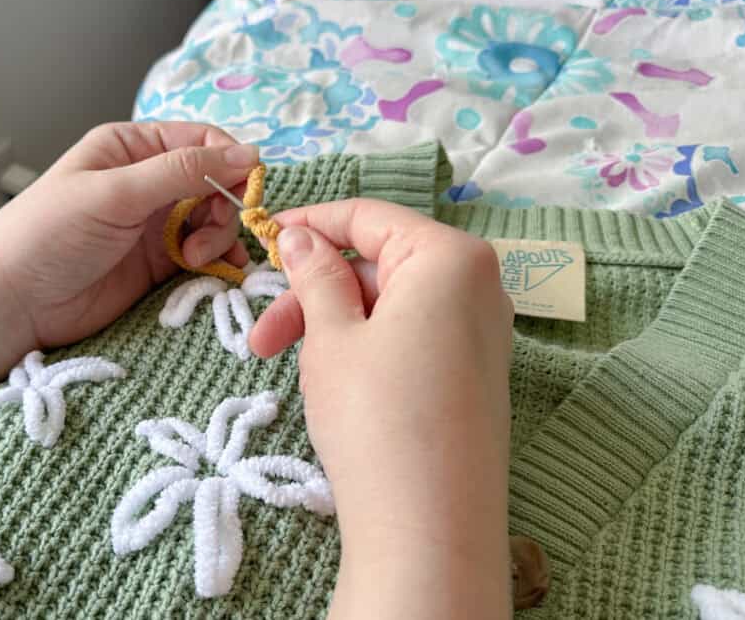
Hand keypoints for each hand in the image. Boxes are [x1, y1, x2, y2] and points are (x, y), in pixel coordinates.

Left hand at [0, 121, 257, 350]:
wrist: (11, 304)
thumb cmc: (47, 235)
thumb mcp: (115, 194)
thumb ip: (182, 173)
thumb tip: (251, 154)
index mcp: (132, 148)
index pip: (201, 142)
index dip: (231, 164)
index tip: (248, 192)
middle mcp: (148, 182)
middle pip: (215, 184)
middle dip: (222, 209)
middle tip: (205, 239)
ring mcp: (155, 226)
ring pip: (214, 222)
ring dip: (219, 239)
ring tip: (197, 261)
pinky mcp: (158, 266)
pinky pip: (204, 257)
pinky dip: (217, 263)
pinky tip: (217, 273)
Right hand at [250, 199, 513, 617]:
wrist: (429, 527)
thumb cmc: (376, 414)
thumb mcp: (332, 336)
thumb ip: (315, 275)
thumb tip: (299, 235)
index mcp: (451, 257)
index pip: (369, 217)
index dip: (311, 223)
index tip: (262, 237)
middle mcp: (479, 286)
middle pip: (379, 265)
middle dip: (314, 293)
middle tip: (264, 338)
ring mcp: (482, 334)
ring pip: (391, 305)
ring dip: (334, 325)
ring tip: (289, 368)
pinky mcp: (474, 375)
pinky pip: (414, 337)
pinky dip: (367, 346)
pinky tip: (334, 382)